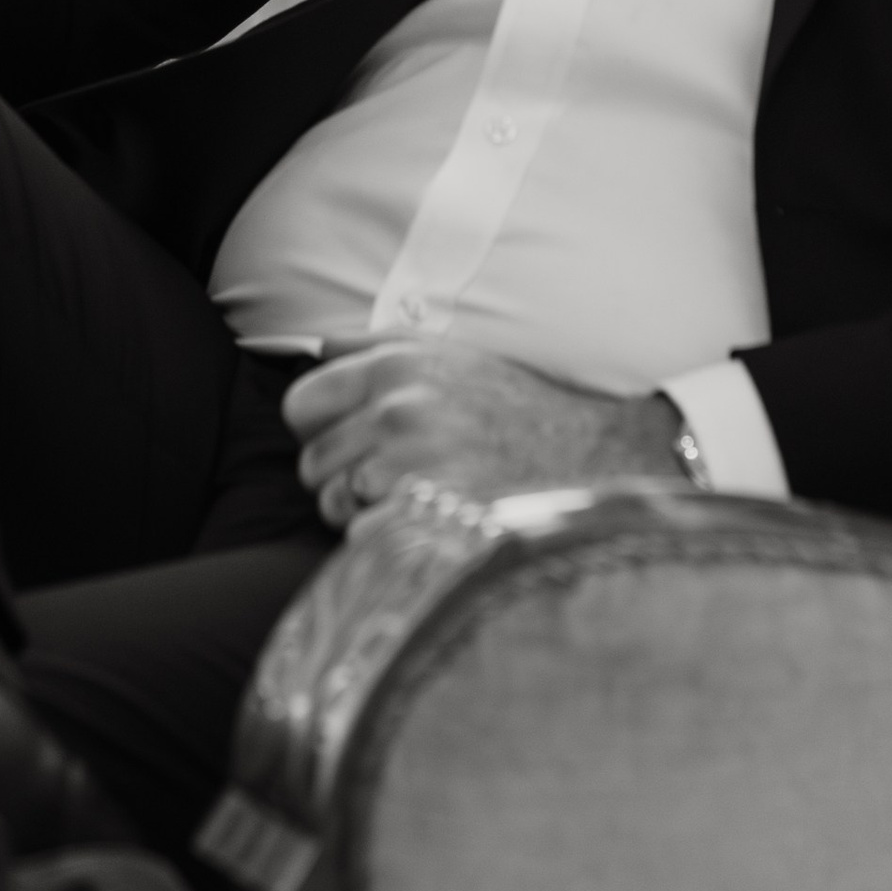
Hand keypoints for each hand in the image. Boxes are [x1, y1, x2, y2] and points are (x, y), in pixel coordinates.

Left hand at [283, 343, 684, 529]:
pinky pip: (364, 541)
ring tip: (418, 498)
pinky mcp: (430, 518)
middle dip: (344, 476)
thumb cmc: (512, 408)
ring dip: (364, 513)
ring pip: (334, 506)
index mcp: (395, 365)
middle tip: (396, 475)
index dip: (321, 430)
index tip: (355, 441)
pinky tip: (432, 526)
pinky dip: (390, 543)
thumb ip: (373, 346)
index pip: (300, 406)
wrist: (590, 456)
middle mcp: (399, 409)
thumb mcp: (448, 354)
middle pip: (313, 463)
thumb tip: (314, 349)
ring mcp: (414, 465)